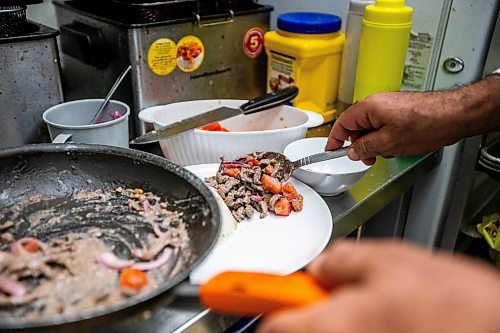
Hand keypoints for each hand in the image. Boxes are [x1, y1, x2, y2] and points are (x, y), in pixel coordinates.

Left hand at [257, 240, 499, 332]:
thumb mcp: (390, 259)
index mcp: (336, 326)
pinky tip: (380, 314)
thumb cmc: (456, 306)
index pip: (273, 324)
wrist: (497, 327)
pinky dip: (347, 323)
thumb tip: (319, 267)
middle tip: (325, 289)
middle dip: (300, 310)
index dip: (255, 302)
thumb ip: (342, 261)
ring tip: (367, 301)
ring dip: (328, 317)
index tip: (232, 293)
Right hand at [326, 91, 461, 164]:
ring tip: (387, 152)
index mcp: (369, 107)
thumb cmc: (426, 123)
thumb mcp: (388, 143)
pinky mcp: (399, 111)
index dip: (335, 138)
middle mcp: (377, 103)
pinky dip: (385, 138)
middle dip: (359, 144)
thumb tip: (352, 151)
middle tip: (366, 158)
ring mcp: (389, 106)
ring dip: (374, 142)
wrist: (453, 115)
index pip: (342, 123)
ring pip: (371, 127)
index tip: (331, 149)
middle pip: (356, 126)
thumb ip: (365, 148)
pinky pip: (383, 126)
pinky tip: (397, 146)